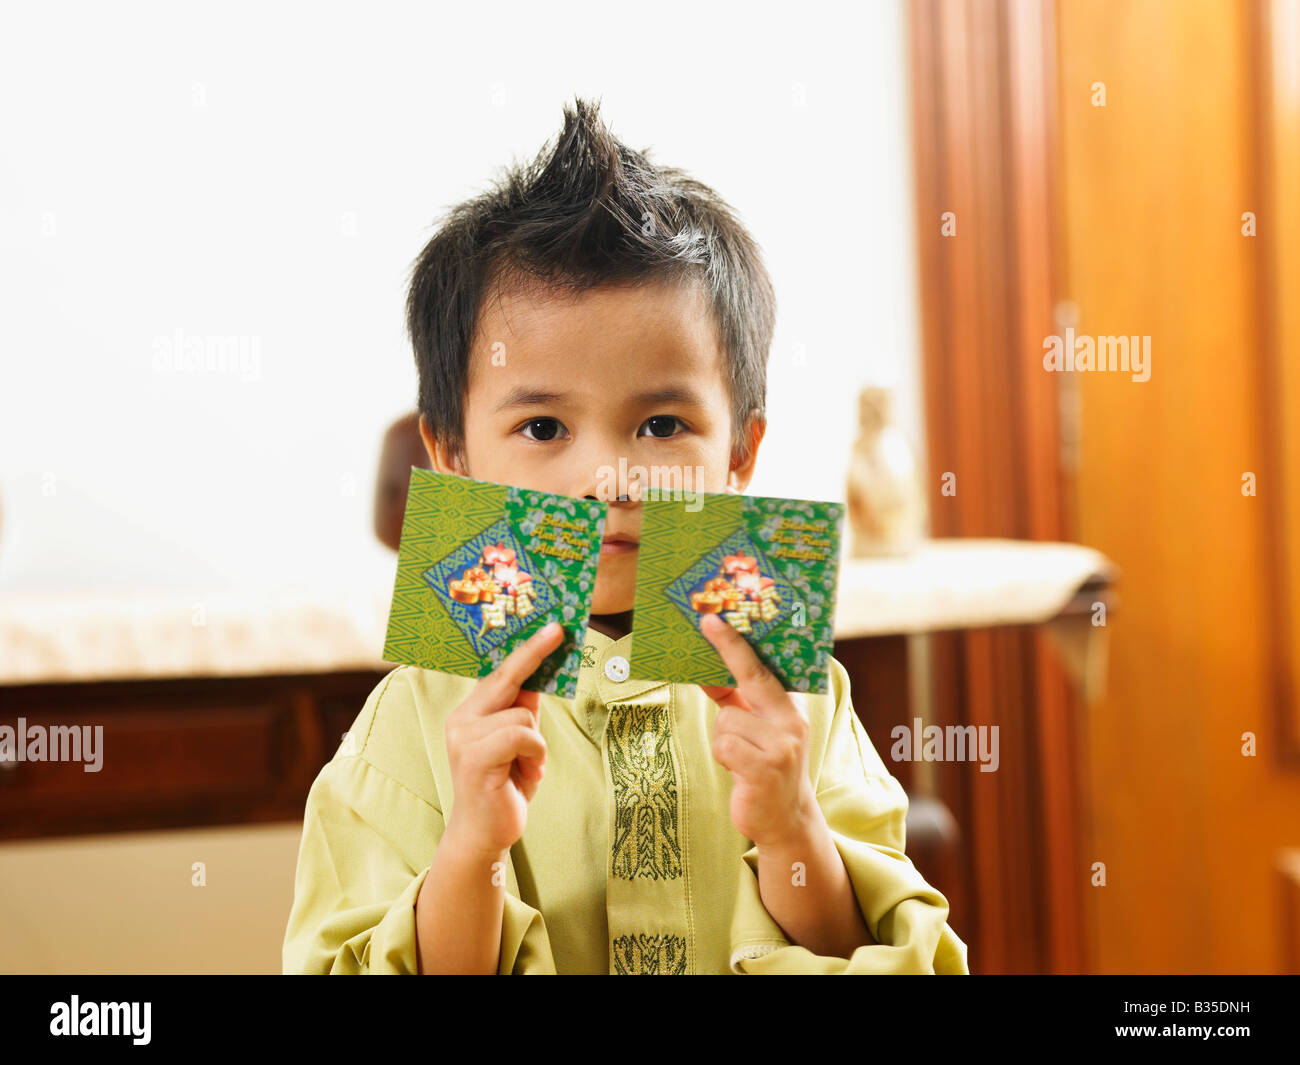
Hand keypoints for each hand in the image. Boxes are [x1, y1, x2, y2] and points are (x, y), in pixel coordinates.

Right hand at [443, 621, 563, 857]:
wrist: (484, 834)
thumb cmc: (504, 786)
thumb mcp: (519, 743)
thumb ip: (523, 711)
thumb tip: (540, 675)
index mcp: (470, 713)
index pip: (500, 673)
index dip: (526, 649)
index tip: (552, 627)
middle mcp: (462, 720)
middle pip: (506, 677)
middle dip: (534, 653)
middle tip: (560, 630)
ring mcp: (465, 738)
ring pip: (523, 714)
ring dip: (536, 743)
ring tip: (526, 768)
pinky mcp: (475, 758)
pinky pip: (522, 736)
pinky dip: (535, 755)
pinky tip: (526, 775)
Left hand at [699, 612, 816, 847]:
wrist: (785, 818)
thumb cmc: (764, 764)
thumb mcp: (755, 729)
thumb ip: (735, 701)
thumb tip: (705, 673)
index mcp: (788, 708)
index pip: (760, 669)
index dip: (735, 643)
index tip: (713, 619)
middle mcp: (790, 721)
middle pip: (750, 677)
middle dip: (728, 648)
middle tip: (707, 621)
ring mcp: (781, 745)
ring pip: (726, 720)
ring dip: (725, 739)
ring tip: (741, 757)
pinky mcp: (766, 769)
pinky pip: (725, 745)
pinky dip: (724, 757)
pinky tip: (740, 770)